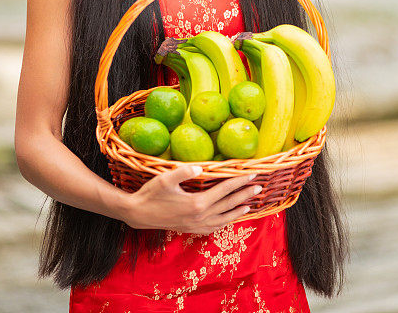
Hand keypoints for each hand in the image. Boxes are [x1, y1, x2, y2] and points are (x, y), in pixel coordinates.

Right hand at [122, 165, 261, 234]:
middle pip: (228, 204)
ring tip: (250, 204)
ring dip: (238, 210)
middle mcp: (200, 216)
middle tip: (259, 187)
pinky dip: (225, 222)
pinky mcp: (191, 229)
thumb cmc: (151, 194)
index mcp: (197, 203)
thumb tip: (200, 167)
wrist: (138, 214)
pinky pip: (214, 227)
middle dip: (245, 195)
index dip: (239, 181)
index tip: (252, 174)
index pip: (224, 190)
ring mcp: (197, 225)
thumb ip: (183, 172)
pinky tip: (229, 219)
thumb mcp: (165, 179)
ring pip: (224, 219)